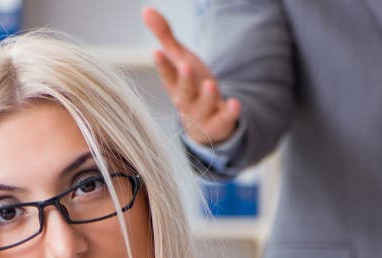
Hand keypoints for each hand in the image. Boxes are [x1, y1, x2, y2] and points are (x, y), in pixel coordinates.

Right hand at [142, 6, 240, 145]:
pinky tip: (235, 103)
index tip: (156, 52)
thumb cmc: (190, 85)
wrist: (203, 121)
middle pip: (183, 93)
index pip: (167, 75)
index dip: (162, 65)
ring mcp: (202, 113)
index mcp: (175, 85)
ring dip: (206, 97)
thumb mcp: (180, 59)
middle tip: (185, 66)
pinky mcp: (219, 121)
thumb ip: (165, 36)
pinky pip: (224, 119)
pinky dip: (229, 113)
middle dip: (184, 81)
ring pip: (202, 107)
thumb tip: (146, 9)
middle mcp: (186, 101)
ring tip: (211, 85)